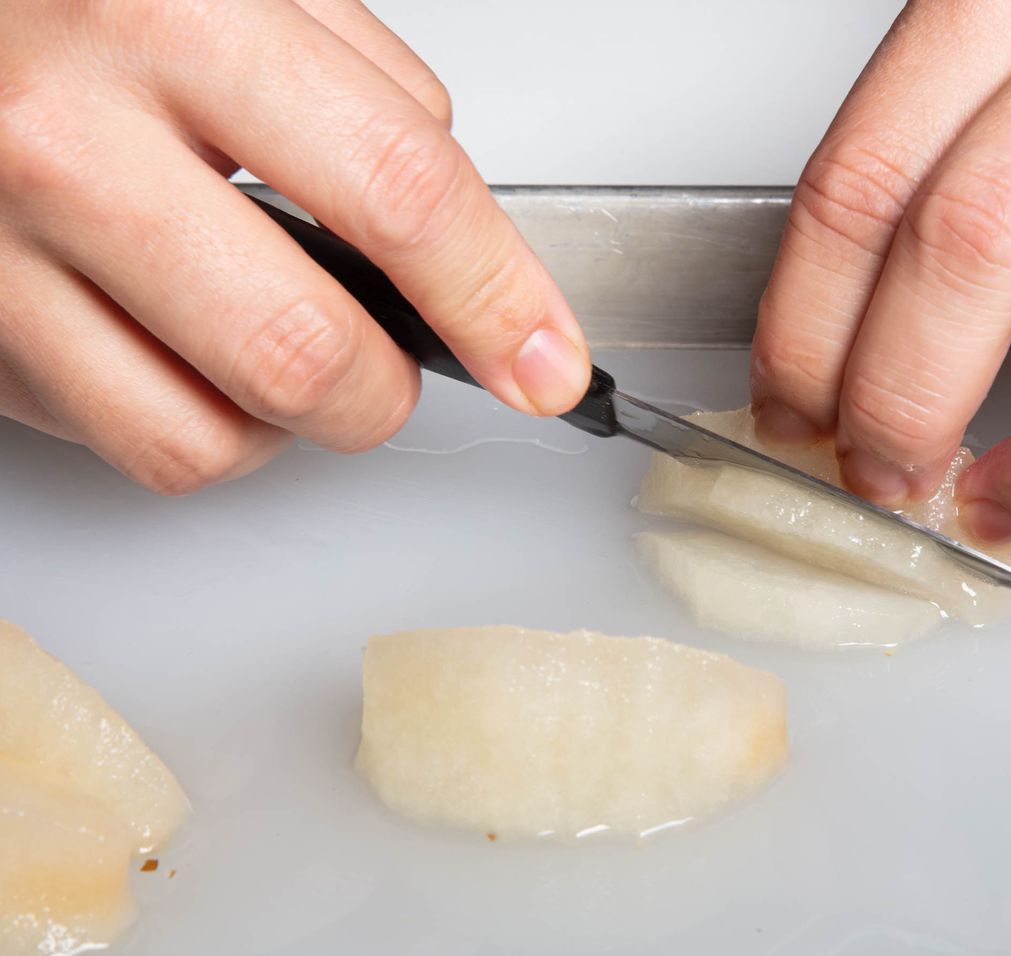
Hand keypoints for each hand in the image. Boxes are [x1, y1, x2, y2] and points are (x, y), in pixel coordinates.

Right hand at [0, 0, 588, 492]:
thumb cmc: (80, 1)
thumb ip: (365, 88)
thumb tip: (466, 235)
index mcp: (172, 21)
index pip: (397, 193)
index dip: (497, 296)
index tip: (545, 358)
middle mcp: (71, 142)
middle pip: (306, 354)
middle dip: (390, 385)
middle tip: (396, 350)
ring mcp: (5, 253)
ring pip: (218, 437)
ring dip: (295, 418)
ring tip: (278, 333)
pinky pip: (139, 446)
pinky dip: (205, 427)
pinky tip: (197, 351)